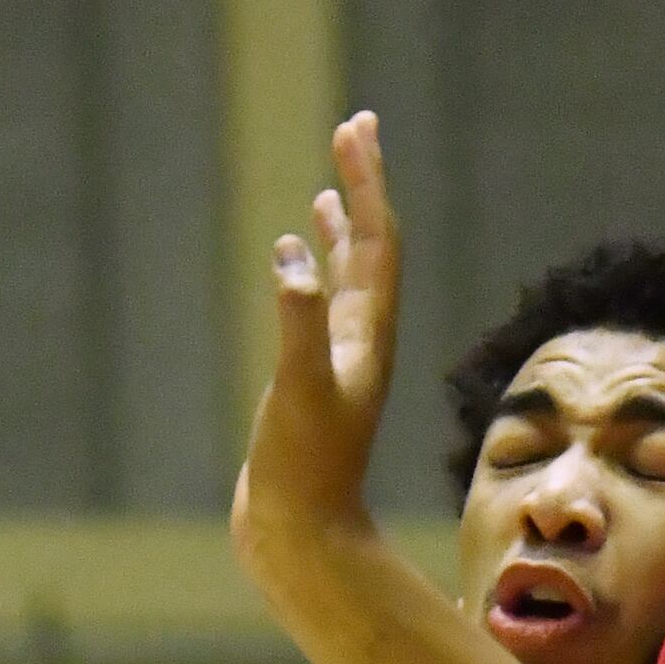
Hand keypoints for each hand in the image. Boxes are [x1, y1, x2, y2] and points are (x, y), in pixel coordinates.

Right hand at [231, 112, 399, 561]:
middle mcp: (361, 340)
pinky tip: (288, 261)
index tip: (358, 127)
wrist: (302, 537)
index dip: (368, 181)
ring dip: (338, 231)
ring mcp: (337, 360)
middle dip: (360, 187)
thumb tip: (294, 262)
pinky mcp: (312, 380)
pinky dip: (306, 275)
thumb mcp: (299, 391)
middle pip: (369, 247)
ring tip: (328, 192)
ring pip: (345, 279)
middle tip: (352, 131)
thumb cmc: (302, 470)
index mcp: (367, 334)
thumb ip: (299, 326)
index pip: (376, 240)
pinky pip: (317, 309)